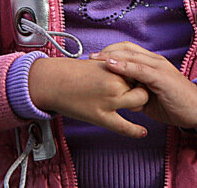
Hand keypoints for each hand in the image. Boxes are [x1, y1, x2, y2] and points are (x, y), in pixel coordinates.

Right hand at [28, 57, 149, 137]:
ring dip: (137, 104)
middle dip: (140, 89)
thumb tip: (129, 73)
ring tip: (128, 104)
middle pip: (142, 87)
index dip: (140, 76)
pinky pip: (124, 127)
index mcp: (114, 67)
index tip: (138, 79)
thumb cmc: (74, 72)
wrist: (54, 81)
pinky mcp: (101, 117)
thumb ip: (115, 68)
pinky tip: (143, 132)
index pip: (139, 72)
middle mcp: (115, 84)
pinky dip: (135, 131)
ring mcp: (109, 101)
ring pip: (139, 103)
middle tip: (131, 91)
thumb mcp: (98, 64)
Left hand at [90, 42, 196, 129]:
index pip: (127, 50)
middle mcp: (154, 60)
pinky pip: (139, 69)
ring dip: (111, 56)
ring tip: (95, 59)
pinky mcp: (161, 77)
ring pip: (131, 55)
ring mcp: (159, 67)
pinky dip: (124, 66)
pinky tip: (111, 66)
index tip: (93, 59)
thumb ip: (135, 93)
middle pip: (126, 48)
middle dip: (106, 51)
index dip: (109, 52)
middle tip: (89, 58)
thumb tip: (121, 96)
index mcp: (151, 63)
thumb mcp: (149, 98)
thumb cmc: (174, 104)